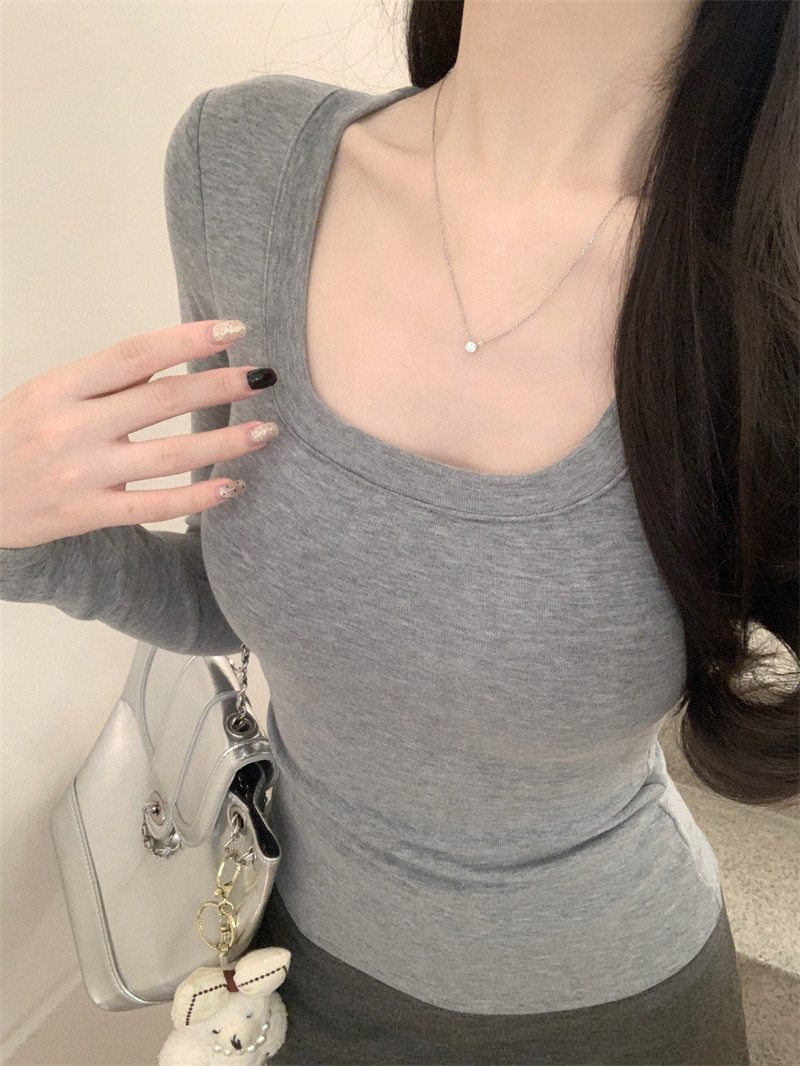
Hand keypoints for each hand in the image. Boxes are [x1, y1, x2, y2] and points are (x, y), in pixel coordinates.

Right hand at [0, 320, 278, 548]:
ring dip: (224, 442)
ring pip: (168, 455)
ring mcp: (82, 474)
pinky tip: (232, 486)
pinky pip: (154, 506)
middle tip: (265, 377)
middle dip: (220, 385)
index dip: (188, 339)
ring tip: (265, 430)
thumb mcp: (46, 394)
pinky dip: (196, 498)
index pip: (135, 354)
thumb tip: (170, 357)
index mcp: (61, 387)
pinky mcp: (88, 514)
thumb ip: (104, 380)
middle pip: (161, 399)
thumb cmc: (12, 438)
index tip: (234, 330)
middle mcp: (73, 427)